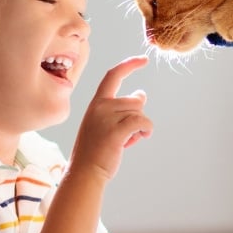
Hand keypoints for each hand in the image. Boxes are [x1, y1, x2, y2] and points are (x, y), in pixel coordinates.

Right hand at [70, 56, 151, 182]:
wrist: (85, 172)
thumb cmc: (96, 151)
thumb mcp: (104, 124)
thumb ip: (119, 109)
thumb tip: (141, 94)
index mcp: (96, 103)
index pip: (113, 75)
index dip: (129, 65)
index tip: (144, 59)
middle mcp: (100, 106)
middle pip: (135, 100)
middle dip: (138, 116)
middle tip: (127, 134)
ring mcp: (107, 118)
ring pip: (140, 112)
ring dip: (141, 127)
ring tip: (126, 140)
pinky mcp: (116, 131)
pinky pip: (142, 122)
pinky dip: (147, 130)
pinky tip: (142, 137)